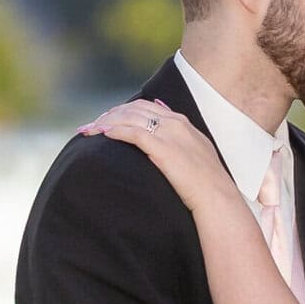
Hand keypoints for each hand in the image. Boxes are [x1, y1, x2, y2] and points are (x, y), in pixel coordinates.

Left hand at [78, 99, 230, 213]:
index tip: (107, 121)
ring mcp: (168, 133)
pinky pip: (132, 132)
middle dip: (109, 115)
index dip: (123, 112)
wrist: (216, 197)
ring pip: (129, 117)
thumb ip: (181, 141)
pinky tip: (102, 135)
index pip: (145, 107)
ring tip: (88, 131)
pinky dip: (114, 130)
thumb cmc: (207, 183)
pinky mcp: (162, 147)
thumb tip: (166, 138)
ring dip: (105, 122)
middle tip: (91, 126)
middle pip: (133, 109)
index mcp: (182, 123)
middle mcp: (174, 123)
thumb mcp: (196, 155)